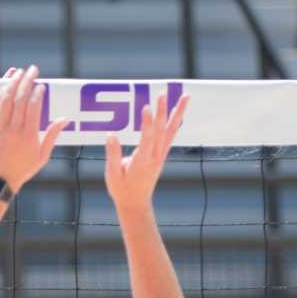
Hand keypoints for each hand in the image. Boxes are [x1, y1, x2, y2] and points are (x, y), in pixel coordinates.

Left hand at [0, 65, 68, 193]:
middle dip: (27, 81)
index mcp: (29, 135)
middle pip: (20, 99)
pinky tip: (5, 86)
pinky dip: (1, 94)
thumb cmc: (23, 169)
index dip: (38, 93)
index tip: (42, 84)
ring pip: (6, 100)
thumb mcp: (43, 156)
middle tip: (32, 69)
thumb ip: (53, 135)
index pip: (34, 108)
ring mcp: (1, 128)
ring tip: (18, 72)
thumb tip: (65, 119)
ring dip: (12, 83)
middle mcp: (14, 129)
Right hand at [103, 95, 189, 209]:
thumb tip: (110, 135)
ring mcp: (160, 156)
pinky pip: (170, 136)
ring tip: (185, 96)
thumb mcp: (112, 175)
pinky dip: (175, 122)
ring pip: (171, 131)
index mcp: (142, 161)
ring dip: (177, 112)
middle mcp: (155, 157)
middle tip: (163, 93)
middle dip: (162, 110)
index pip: (147, 138)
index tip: (146, 107)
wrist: (136, 204)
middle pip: (161, 130)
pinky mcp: (161, 156)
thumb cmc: (122, 190)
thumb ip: (112, 155)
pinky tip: (179, 112)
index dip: (147, 122)